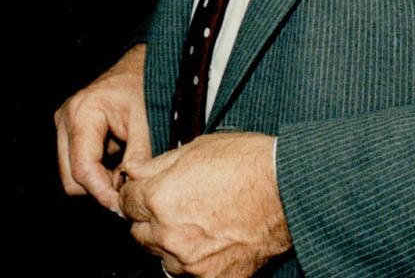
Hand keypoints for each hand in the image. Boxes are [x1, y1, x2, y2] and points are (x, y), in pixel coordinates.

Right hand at [55, 43, 149, 212]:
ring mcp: (64, 125)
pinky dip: (96, 172)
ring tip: (125, 173)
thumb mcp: (147, 123)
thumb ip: (137, 159)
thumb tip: (128, 192)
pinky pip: (76, 165)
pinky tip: (118, 163)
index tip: (124, 206)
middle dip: (98, 189)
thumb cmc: (144, 87)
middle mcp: (65, 119)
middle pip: (71, 178)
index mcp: (82, 113)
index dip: (103, 193)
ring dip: (97, 181)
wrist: (139, 66)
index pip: (83, 169)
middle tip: (127, 191)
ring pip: (71, 175)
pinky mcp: (69, 131)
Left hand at [119, 132, 288, 277]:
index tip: (145, 191)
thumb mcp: (193, 149)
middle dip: (150, 220)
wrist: (288, 190)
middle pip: (139, 234)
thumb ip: (155, 166)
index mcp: (159, 199)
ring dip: (170, 243)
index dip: (136, 194)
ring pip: (163, 257)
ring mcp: (192, 262)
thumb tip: (133, 172)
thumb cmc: (245, 164)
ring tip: (195, 224)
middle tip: (172, 206)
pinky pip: (191, 274)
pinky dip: (196, 261)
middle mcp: (170, 235)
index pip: (126, 203)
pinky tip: (211, 241)